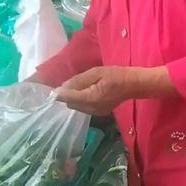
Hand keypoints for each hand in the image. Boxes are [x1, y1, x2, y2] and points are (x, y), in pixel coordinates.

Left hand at [57, 66, 173, 115]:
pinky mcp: (98, 113)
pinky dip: (80, 100)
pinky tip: (85, 92)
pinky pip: (83, 108)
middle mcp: (92, 109)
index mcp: (91, 98)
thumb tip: (62, 87)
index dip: (59, 94)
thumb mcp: (96, 73)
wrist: (133, 84)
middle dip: (67, 95)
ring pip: (76, 107)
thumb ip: (78, 81)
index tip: (52, 89)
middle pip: (71, 104)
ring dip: (73, 98)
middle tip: (68, 83)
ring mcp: (95, 113)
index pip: (69, 98)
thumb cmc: (116, 75)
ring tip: (78, 86)